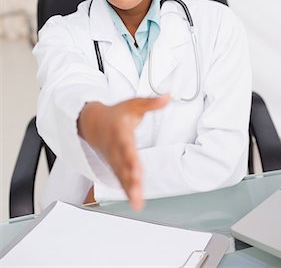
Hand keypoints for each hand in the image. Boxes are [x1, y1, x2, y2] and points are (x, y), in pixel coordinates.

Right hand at [78, 95, 168, 209]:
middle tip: (137, 191)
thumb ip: (151, 102)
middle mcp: (115, 148)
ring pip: (121, 176)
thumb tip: (168, 96)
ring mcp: (113, 159)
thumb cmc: (116, 114)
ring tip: (137, 203)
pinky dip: (127, 191)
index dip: (131, 159)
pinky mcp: (115, 166)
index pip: (126, 147)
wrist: (93, 123)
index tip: (138, 171)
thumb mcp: (134, 104)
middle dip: (130, 179)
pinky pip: (121, 180)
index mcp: (120, 132)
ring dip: (129, 189)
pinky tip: (135, 202)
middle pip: (123, 165)